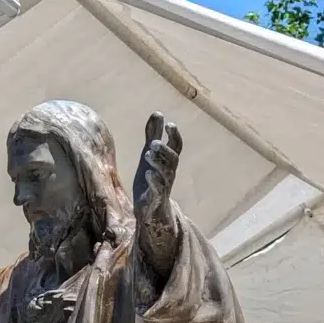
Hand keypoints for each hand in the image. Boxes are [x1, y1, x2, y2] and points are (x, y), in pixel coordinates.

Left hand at [132, 112, 181, 227]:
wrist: (149, 209)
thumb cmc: (151, 179)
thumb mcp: (150, 154)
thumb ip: (153, 135)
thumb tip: (158, 113)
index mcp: (167, 162)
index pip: (176, 147)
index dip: (174, 136)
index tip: (169, 124)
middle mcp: (168, 173)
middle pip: (173, 160)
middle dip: (165, 150)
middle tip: (154, 142)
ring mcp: (163, 186)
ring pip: (166, 174)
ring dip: (158, 163)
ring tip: (147, 154)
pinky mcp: (155, 198)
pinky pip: (158, 190)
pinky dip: (154, 182)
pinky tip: (148, 174)